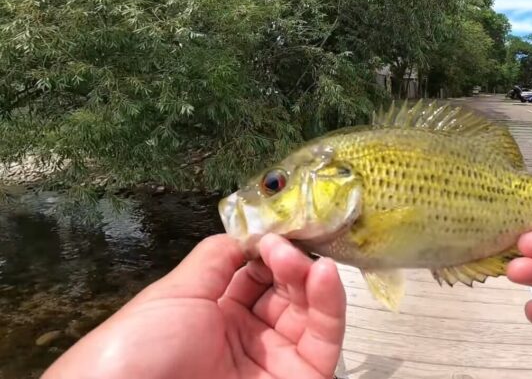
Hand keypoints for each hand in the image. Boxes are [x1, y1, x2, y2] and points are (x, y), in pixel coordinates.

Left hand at [42, 234, 345, 378]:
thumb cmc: (139, 353)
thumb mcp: (175, 293)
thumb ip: (217, 259)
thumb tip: (246, 231)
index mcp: (216, 315)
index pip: (259, 275)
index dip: (269, 251)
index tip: (274, 230)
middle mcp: (249, 336)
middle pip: (288, 289)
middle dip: (290, 260)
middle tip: (283, 245)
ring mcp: (275, 358)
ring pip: (311, 310)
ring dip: (312, 276)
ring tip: (297, 257)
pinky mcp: (300, 378)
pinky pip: (325, 338)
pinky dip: (331, 303)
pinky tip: (324, 274)